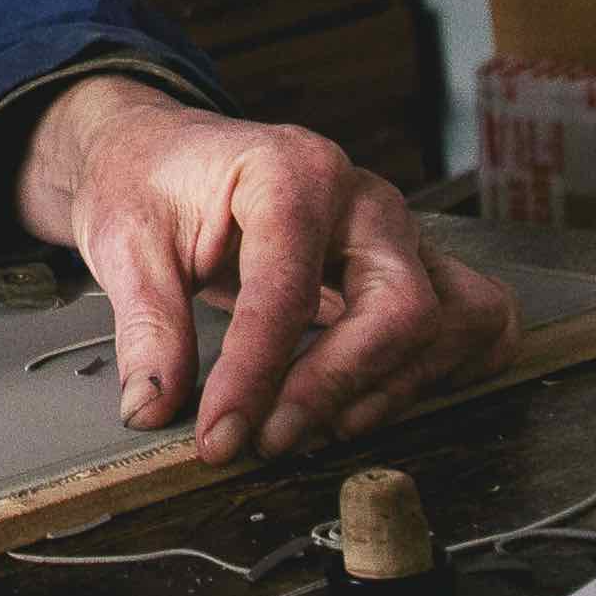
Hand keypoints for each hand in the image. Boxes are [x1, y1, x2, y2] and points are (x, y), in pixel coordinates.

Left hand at [14, 78, 515, 462]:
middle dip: (338, 388)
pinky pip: (471, 323)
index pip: (291, 288)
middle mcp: (362, 199)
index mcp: (289, 172)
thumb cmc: (151, 184)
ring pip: (452, 321)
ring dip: (391, 390)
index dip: (257, 374)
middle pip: (402, 307)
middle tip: (270, 441)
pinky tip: (367, 402)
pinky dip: (438, 372)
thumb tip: (155, 407)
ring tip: (311, 428)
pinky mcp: (412, 265)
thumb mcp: (124, 244)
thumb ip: (147, 327)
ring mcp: (397, 233)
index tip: (220, 436)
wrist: (166, 155)